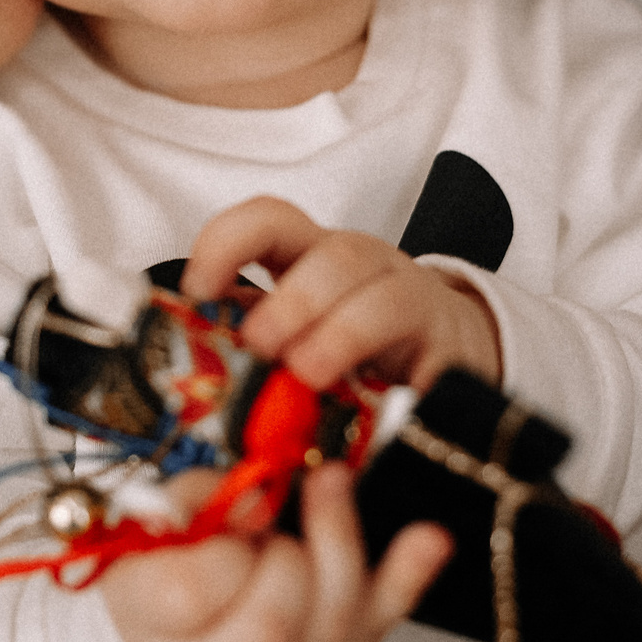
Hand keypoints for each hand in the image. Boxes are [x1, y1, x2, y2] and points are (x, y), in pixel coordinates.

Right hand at [99, 461, 451, 641]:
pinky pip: (384, 615)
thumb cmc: (167, 571)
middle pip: (272, 623)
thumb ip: (195, 500)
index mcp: (158, 624)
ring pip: (332, 622)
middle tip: (272, 512)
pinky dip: (410, 575)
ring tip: (331, 479)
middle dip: (284, 554)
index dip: (218, 550)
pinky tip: (431, 536)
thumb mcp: (152, 527)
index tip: (228, 516)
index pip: (192, 597)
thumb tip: (256, 494)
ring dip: (339, 541)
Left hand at [184, 196, 503, 389]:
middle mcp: (369, 269)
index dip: (228, 243)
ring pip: (386, 299)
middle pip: (335, 257)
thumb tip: (186, 399)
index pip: (270, 221)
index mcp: (315, 257)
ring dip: (340, 335)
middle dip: (291, 302)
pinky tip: (380, 420)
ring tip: (310, 375)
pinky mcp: (455, 355)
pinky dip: (408, 391)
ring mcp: (418, 307)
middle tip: (261, 348)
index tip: (200, 290)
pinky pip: (437, 365)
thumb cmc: (357, 346)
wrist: (452, 351)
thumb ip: (250, 349)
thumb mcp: (299, 334)